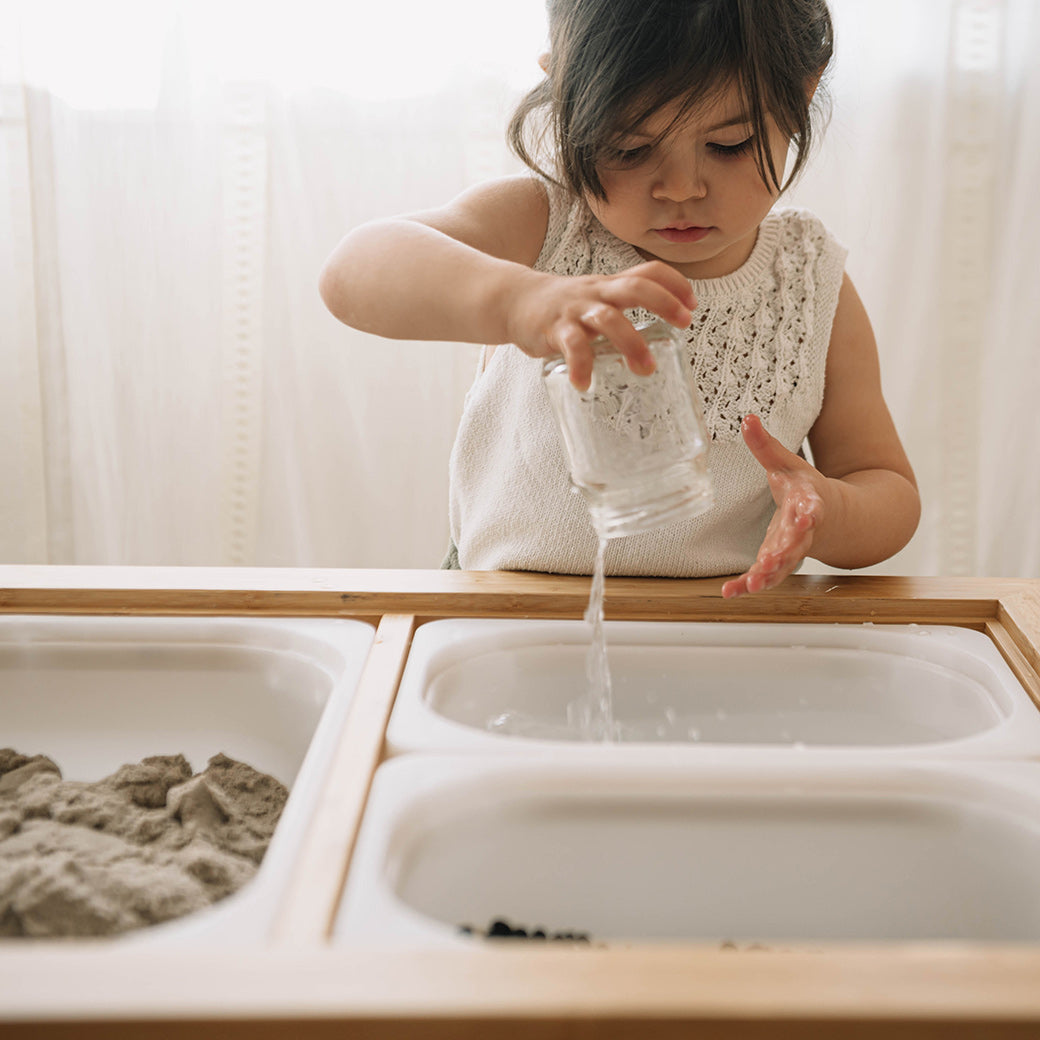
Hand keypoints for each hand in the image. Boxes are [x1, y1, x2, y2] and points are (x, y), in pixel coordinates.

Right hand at [506, 260, 694, 389]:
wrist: (513, 300)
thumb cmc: (561, 308)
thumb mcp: (595, 301)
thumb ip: (621, 316)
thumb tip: (657, 345)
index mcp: (609, 286)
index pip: (648, 271)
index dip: (674, 282)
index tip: (692, 303)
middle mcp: (596, 293)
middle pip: (635, 287)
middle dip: (664, 302)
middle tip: (683, 323)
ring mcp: (575, 310)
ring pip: (608, 318)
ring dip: (631, 342)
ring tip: (646, 370)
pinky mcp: (554, 329)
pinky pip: (571, 346)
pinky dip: (581, 366)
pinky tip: (585, 384)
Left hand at [721, 415, 826, 598]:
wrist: (831, 518)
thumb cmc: (805, 489)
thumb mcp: (786, 464)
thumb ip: (765, 445)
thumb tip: (747, 417)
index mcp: (809, 503)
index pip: (812, 507)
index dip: (810, 510)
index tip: (809, 512)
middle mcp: (803, 531)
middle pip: (797, 543)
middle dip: (786, 551)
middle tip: (773, 559)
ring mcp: (791, 551)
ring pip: (783, 567)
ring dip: (769, 575)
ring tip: (754, 582)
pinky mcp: (778, 563)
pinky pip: (764, 578)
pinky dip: (747, 586)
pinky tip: (729, 593)